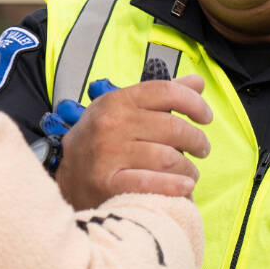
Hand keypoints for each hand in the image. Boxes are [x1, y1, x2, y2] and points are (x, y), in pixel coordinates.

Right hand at [55, 75, 212, 209]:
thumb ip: (161, 96)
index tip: (205, 117)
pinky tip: (184, 186)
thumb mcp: (122, 110)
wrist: (64, 179)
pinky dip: (175, 186)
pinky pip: (153, 184)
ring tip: (190, 172)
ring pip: (168, 158)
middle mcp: (111, 125)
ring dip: (188, 168)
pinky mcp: (108, 185)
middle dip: (197, 140)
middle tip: (202, 149)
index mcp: (116, 101)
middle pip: (173, 128)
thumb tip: (197, 82)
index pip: (166, 91)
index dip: (194, 103)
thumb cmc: (101, 142)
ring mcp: (108, 155)